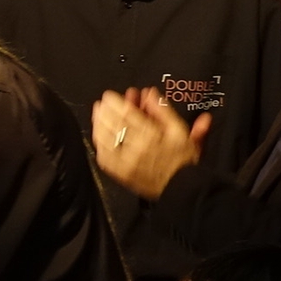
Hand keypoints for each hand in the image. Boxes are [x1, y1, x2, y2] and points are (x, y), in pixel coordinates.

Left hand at [90, 88, 204, 199]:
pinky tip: (98, 134)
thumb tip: (150, 92)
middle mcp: (136, 146)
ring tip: (97, 114)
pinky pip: (104, 156)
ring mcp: (126, 160)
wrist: (182, 188)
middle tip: (101, 102)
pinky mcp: (120, 172)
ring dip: (99, 123)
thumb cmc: (183, 158)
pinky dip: (100, 143)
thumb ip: (164, 110)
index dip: (116, 103)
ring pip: (107, 138)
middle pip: (115, 124)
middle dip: (106, 111)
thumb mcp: (180, 130)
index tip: (109, 95)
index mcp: (152, 135)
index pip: (128, 114)